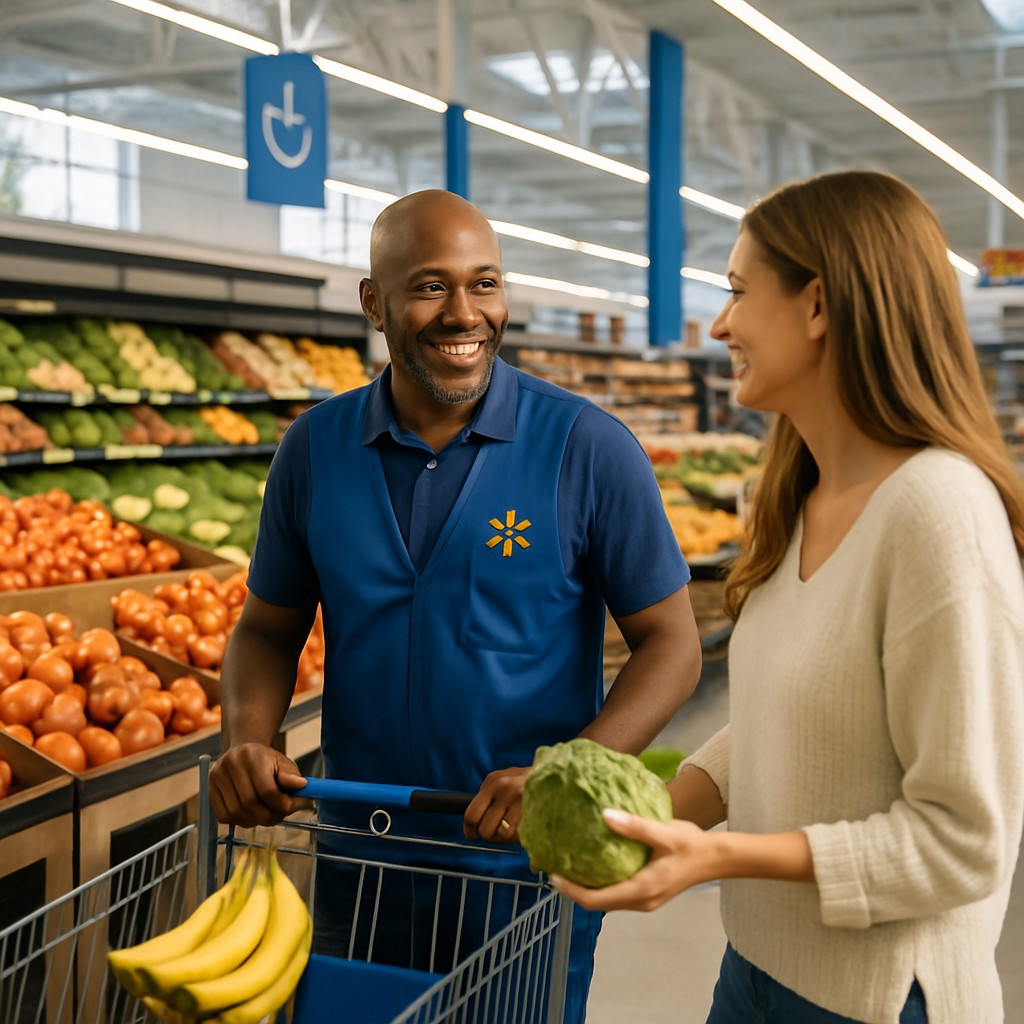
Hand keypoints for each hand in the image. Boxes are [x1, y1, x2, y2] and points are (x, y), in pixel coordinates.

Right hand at [209, 742, 309, 827]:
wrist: (243, 751)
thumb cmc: (266, 760)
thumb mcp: (283, 763)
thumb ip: (291, 776)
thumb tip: (302, 786)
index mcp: (252, 756)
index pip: (267, 790)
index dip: (282, 804)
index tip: (293, 807)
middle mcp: (230, 765)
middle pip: (251, 804)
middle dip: (269, 815)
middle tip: (280, 815)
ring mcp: (217, 777)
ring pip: (237, 813)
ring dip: (255, 820)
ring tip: (267, 814)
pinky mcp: (209, 789)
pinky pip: (224, 816)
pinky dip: (239, 820)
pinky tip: (250, 813)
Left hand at [463, 766, 529, 842]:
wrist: (557, 773)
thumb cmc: (527, 781)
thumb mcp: (503, 780)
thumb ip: (488, 797)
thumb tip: (472, 824)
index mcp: (493, 781)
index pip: (471, 814)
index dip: (470, 830)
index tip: (472, 835)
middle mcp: (504, 788)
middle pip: (484, 829)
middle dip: (490, 835)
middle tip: (499, 830)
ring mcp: (520, 799)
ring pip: (500, 836)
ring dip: (506, 836)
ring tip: (514, 826)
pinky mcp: (534, 811)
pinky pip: (517, 836)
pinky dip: (519, 836)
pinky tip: (525, 826)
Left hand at [551, 808, 715, 911]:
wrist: (716, 859)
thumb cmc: (692, 844)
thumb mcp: (664, 832)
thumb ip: (635, 826)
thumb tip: (604, 815)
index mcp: (642, 889)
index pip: (597, 900)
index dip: (572, 891)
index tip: (553, 875)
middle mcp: (641, 901)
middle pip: (598, 904)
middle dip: (574, 890)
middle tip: (554, 868)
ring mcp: (645, 900)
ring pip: (607, 901)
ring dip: (587, 888)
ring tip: (569, 865)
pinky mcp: (648, 894)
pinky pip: (617, 894)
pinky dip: (601, 884)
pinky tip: (595, 863)